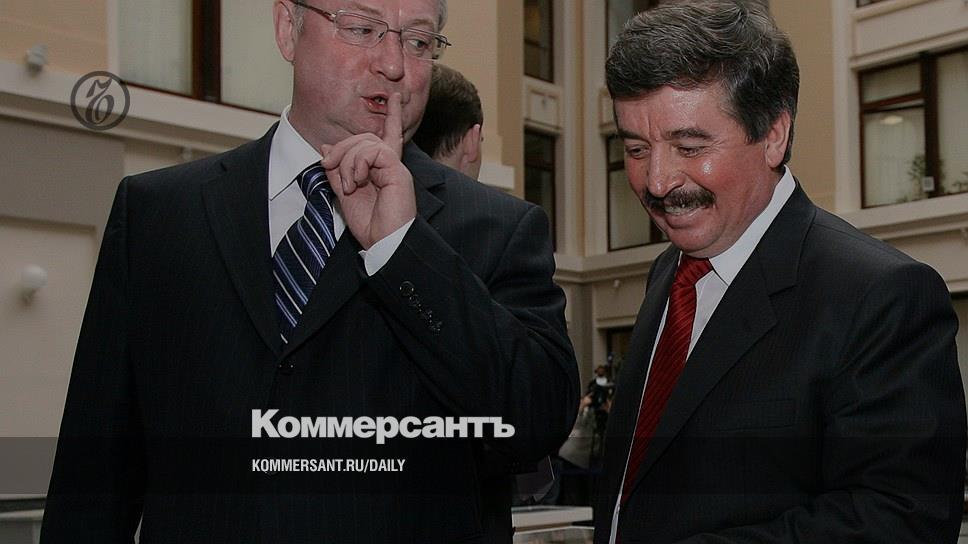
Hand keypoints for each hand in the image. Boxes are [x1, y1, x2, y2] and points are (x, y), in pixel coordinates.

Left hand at [320, 92, 415, 249]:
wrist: (385, 245)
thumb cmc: (370, 226)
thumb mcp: (344, 195)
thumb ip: (336, 171)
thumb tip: (325, 148)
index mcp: (382, 171)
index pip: (388, 137)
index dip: (393, 116)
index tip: (396, 97)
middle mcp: (392, 166)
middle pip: (365, 138)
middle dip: (341, 148)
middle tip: (327, 165)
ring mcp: (395, 168)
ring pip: (366, 142)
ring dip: (347, 160)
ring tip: (348, 184)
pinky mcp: (397, 172)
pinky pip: (374, 152)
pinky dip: (358, 164)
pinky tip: (357, 181)